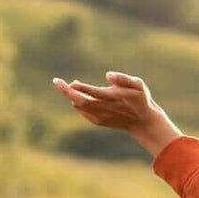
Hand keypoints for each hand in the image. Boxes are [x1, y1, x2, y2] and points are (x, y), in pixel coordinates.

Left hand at [52, 72, 181, 155]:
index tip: (71, 81)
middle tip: (56, 81)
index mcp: (113, 98)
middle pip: (80, 101)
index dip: (81, 87)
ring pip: (79, 106)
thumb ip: (123, 79)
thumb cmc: (140, 99)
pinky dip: (77, 103)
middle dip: (67, 91)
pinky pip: (83, 111)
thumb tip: (108, 75)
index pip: (93, 92)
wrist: (141, 122)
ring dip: (71, 95)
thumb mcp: (138, 85)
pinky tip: (77, 96)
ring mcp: (100, 116)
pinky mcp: (98, 121)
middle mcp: (105, 108)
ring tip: (67, 86)